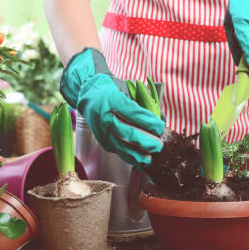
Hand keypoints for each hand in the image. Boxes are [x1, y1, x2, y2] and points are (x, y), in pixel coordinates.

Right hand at [60, 48, 163, 165]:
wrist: (87, 94)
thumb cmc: (111, 90)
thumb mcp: (125, 89)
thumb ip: (143, 103)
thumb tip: (161, 117)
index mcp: (111, 100)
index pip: (134, 113)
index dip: (149, 122)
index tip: (161, 127)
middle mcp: (104, 116)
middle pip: (128, 132)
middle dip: (146, 142)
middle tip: (159, 144)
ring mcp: (101, 130)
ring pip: (121, 145)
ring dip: (138, 153)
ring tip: (150, 157)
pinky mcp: (101, 139)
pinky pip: (116, 150)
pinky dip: (129, 156)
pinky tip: (139, 159)